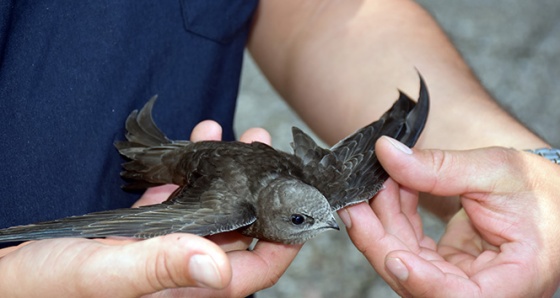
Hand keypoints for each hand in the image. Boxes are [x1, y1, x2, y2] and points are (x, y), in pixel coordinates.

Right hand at [0, 121, 300, 296]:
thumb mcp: (107, 272)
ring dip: (229, 172)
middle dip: (260, 191)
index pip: (252, 271)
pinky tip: (199, 139)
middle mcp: (183, 270)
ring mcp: (165, 247)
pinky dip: (191, 169)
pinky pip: (181, 199)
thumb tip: (221, 267)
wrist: (11, 274)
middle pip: (239, 231)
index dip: (282, 242)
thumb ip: (162, 266)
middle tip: (269, 150)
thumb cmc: (49, 284)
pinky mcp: (144, 230)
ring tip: (239, 134)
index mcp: (185, 289)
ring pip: (213, 209)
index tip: (299, 208)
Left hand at [339, 136, 559, 296]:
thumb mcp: (496, 171)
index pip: (461, 297)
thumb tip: (388, 154)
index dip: (422, 281)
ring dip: (384, 223)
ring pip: (408, 263)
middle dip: (381, 238)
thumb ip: (440, 168)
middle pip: (419, 279)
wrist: (553, 196)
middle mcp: (487, 289)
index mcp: (515, 279)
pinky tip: (390, 189)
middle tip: (356, 202)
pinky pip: (413, 247)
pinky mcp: (450, 266)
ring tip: (374, 184)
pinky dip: (397, 218)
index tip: (394, 257)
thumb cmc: (543, 190)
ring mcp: (463, 279)